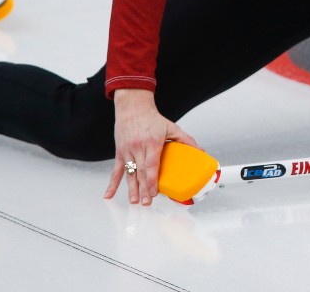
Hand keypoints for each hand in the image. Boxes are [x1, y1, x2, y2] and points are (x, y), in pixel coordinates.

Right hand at [103, 89, 198, 204]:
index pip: (151, 165)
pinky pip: (116, 170)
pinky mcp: (120, 152)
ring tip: (134, 201)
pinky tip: (109, 195)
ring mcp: (127, 151)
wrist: (133, 107)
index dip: (152, 180)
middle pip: (141, 172)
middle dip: (144, 189)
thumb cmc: (152, 118)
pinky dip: (112, 184)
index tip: (155, 192)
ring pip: (129, 174)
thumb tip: (201, 151)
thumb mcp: (171, 127)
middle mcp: (138, 148)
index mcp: (152, 142)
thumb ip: (186, 140)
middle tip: (147, 202)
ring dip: (131, 189)